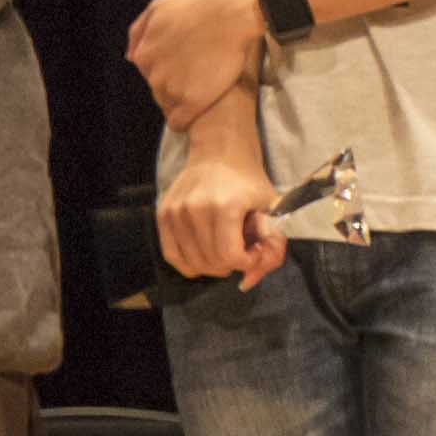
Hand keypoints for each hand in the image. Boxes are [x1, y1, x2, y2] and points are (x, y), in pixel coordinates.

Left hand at [125, 0, 269, 132]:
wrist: (229, 16)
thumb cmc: (197, 8)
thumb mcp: (157, 9)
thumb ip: (139, 32)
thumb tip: (129, 56)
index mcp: (142, 55)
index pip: (149, 74)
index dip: (169, 72)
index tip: (186, 69)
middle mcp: (152, 74)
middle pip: (159, 90)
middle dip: (175, 87)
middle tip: (199, 80)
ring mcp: (171, 89)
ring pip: (169, 106)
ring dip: (182, 103)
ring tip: (202, 94)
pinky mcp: (192, 101)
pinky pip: (179, 122)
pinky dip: (184, 123)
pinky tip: (192, 119)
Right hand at [159, 147, 286, 291]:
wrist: (219, 154)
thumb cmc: (249, 183)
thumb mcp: (273, 212)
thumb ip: (272, 249)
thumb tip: (248, 282)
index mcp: (224, 206)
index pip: (229, 256)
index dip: (247, 262)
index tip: (255, 250)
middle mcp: (193, 209)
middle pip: (210, 262)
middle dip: (231, 264)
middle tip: (241, 249)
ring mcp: (174, 212)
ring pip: (191, 263)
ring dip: (212, 265)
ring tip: (223, 249)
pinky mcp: (162, 215)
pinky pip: (171, 255)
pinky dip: (189, 264)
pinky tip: (203, 255)